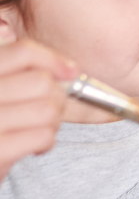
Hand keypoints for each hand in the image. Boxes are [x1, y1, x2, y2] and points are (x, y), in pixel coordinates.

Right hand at [0, 39, 77, 180]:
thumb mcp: (0, 96)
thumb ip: (10, 75)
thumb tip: (39, 52)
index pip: (21, 52)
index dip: (52, 59)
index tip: (71, 71)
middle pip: (42, 82)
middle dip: (57, 98)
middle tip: (48, 113)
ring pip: (47, 109)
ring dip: (53, 122)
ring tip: (39, 130)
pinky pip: (42, 135)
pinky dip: (46, 141)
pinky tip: (35, 147)